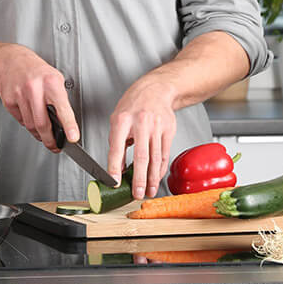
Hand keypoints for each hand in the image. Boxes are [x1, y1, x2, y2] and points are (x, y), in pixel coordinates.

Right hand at [0, 44, 78, 150]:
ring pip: (30, 125)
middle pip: (42, 124)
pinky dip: (26, 122)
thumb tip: (66, 124)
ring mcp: (19, 94)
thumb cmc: (37, 71)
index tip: (73, 137)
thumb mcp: (55, 79)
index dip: (69, 125)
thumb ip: (61, 99)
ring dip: (38, 133)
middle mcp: (34, 88)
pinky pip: (20, 121)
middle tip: (55, 146)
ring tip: (42, 130)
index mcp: (51, 82)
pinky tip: (29, 114)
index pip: (62, 108)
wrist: (12, 60)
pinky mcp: (8, 100)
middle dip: (50, 140)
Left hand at [107, 75, 176, 198]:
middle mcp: (141, 123)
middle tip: (136, 193)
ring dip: (152, 178)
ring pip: (155, 158)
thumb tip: (117, 167)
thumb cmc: (133, 104)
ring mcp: (156, 127)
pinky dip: (160, 169)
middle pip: (140, 156)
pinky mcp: (168, 131)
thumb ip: (116, 142)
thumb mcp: (117, 118)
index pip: (117, 147)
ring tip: (148, 191)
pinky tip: (157, 178)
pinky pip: (164, 154)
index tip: (114, 181)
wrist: (156, 89)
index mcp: (123, 120)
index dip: (115, 166)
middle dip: (139, 178)